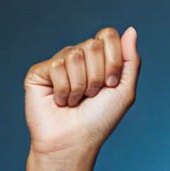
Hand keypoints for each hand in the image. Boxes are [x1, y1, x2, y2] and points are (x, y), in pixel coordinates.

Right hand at [25, 27, 139, 156]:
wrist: (76, 140)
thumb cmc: (101, 119)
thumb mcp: (125, 91)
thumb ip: (130, 61)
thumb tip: (131, 29)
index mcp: (99, 59)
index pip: (108, 35)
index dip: (113, 60)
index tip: (112, 84)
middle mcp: (78, 58)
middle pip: (92, 45)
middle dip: (98, 76)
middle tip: (92, 95)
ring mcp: (58, 63)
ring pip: (75, 55)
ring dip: (81, 85)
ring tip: (76, 100)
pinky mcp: (39, 72)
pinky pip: (56, 66)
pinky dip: (64, 89)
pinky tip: (59, 101)